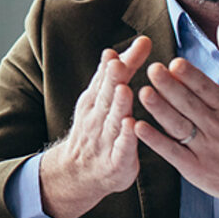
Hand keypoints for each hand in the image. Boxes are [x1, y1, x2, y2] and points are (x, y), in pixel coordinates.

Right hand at [40, 36, 150, 217]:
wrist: (78, 173)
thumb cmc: (95, 132)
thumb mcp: (98, 104)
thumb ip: (109, 78)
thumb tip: (113, 50)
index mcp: (95, 101)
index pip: (109, 78)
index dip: (122, 61)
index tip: (140, 43)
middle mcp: (98, 117)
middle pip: (106, 95)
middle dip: (113, 78)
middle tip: (120, 62)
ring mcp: (105, 140)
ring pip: (112, 120)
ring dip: (118, 105)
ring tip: (125, 89)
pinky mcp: (115, 162)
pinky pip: (120, 148)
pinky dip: (125, 138)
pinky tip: (131, 126)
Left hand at [134, 20, 218, 217]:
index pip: (207, 88)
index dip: (191, 76)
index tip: (173, 63)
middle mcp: (218, 126)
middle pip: (191, 105)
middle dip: (170, 88)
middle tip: (150, 70)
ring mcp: (207, 148)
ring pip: (180, 127)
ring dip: (160, 111)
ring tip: (141, 94)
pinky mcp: (197, 169)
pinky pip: (174, 153)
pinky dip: (156, 141)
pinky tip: (138, 127)